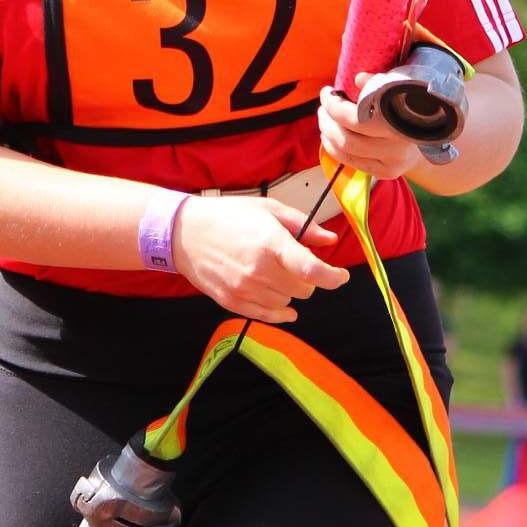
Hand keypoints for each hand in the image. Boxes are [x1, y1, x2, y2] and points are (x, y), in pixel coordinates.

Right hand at [171, 196, 348, 324]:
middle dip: (307, 279)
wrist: (185, 233)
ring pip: (288, 304)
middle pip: (304, 290)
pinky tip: (283, 305)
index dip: (333, 277)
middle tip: (295, 264)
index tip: (341, 276)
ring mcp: (245, 289)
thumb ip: (303, 226)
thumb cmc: (229, 216)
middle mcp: (260, 270)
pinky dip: (280, 312)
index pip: (311, 270)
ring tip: (276, 274)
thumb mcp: (268, 210)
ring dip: (290, 292)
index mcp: (271, 243)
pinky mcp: (233, 302)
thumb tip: (330, 240)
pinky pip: (268, 316)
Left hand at [317, 79, 425, 179]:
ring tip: (325, 122)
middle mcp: (396, 146)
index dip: (333, 106)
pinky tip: (331, 138)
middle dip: (327, 122)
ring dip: (328, 136)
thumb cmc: (408, 108)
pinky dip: (336, 149)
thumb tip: (358, 78)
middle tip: (322, 109)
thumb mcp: (399, 91)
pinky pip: (353, 163)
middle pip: (347, 139)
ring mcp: (392, 162)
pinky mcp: (387, 173)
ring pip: (347, 152)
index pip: (354, 118)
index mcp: (399, 121)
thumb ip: (379, 84)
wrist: (430, 138)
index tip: (326, 92)